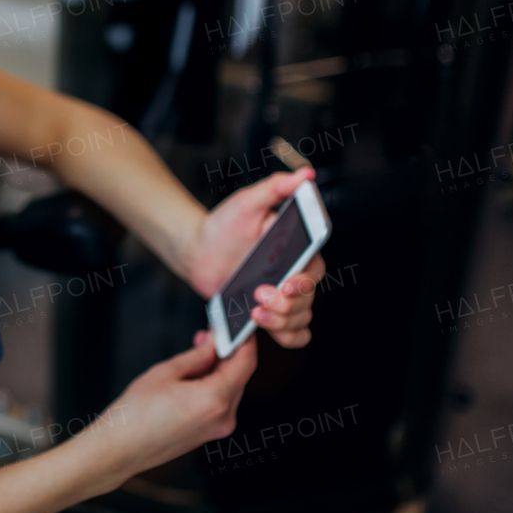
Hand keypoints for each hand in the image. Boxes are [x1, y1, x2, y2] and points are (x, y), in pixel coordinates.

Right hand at [92, 331, 256, 485]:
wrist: (121, 448)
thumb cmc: (137, 413)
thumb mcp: (166, 372)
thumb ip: (197, 356)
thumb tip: (214, 342)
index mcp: (215, 399)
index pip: (246, 363)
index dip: (244, 340)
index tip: (238, 326)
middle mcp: (223, 417)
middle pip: (239, 375)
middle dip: (228, 352)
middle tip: (212, 332)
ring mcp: (218, 428)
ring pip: (230, 388)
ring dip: (219, 368)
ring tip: (198, 350)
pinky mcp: (209, 433)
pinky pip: (220, 402)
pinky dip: (213, 384)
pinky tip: (196, 372)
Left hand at [176, 168, 325, 348]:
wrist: (197, 249)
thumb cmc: (223, 224)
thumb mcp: (247, 202)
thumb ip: (276, 188)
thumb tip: (306, 175)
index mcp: (296, 248)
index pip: (315, 269)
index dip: (305, 281)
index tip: (287, 283)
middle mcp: (294, 273)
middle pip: (308, 299)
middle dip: (286, 304)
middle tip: (259, 294)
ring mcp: (282, 295)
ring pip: (301, 319)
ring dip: (282, 322)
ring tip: (254, 311)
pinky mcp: (268, 312)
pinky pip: (292, 334)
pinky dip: (287, 337)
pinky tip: (265, 328)